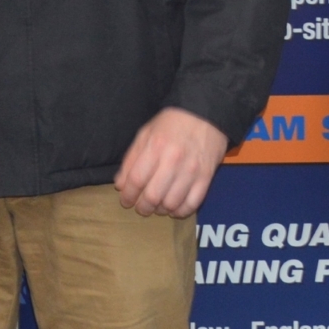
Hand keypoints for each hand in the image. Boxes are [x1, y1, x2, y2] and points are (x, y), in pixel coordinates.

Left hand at [115, 106, 229, 217]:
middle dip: (143, 207)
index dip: (128, 195)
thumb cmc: (170, 125)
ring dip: (161, 210)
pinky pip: (193, 203)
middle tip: (141, 208)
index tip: (125, 201)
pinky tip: (174, 209)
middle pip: (153, 195)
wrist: (205, 117)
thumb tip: (121, 184)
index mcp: (154, 147)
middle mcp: (173, 161)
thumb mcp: (145, 134)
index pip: (136, 179)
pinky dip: (181, 211)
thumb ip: (131, 159)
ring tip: (156, 208)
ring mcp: (191, 171)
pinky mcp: (207, 178)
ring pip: (172, 203)